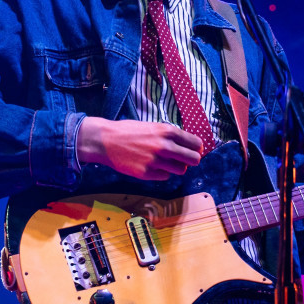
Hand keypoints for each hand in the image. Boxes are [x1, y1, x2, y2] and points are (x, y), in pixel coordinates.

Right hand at [77, 117, 202, 179]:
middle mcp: (164, 146)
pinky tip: (152, 166)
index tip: (195, 150)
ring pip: (181, 170)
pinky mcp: (147, 173)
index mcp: (167, 131)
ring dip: (177, 167)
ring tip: (167, 162)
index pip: (196, 143)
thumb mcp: (153, 126)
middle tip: (187, 160)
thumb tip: (190, 145)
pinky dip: (162, 172)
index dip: (197, 148)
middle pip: (193, 159)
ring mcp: (156, 161)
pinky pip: (165, 176)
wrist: (106, 140)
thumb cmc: (129, 131)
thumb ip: (171, 135)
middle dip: (192, 160)